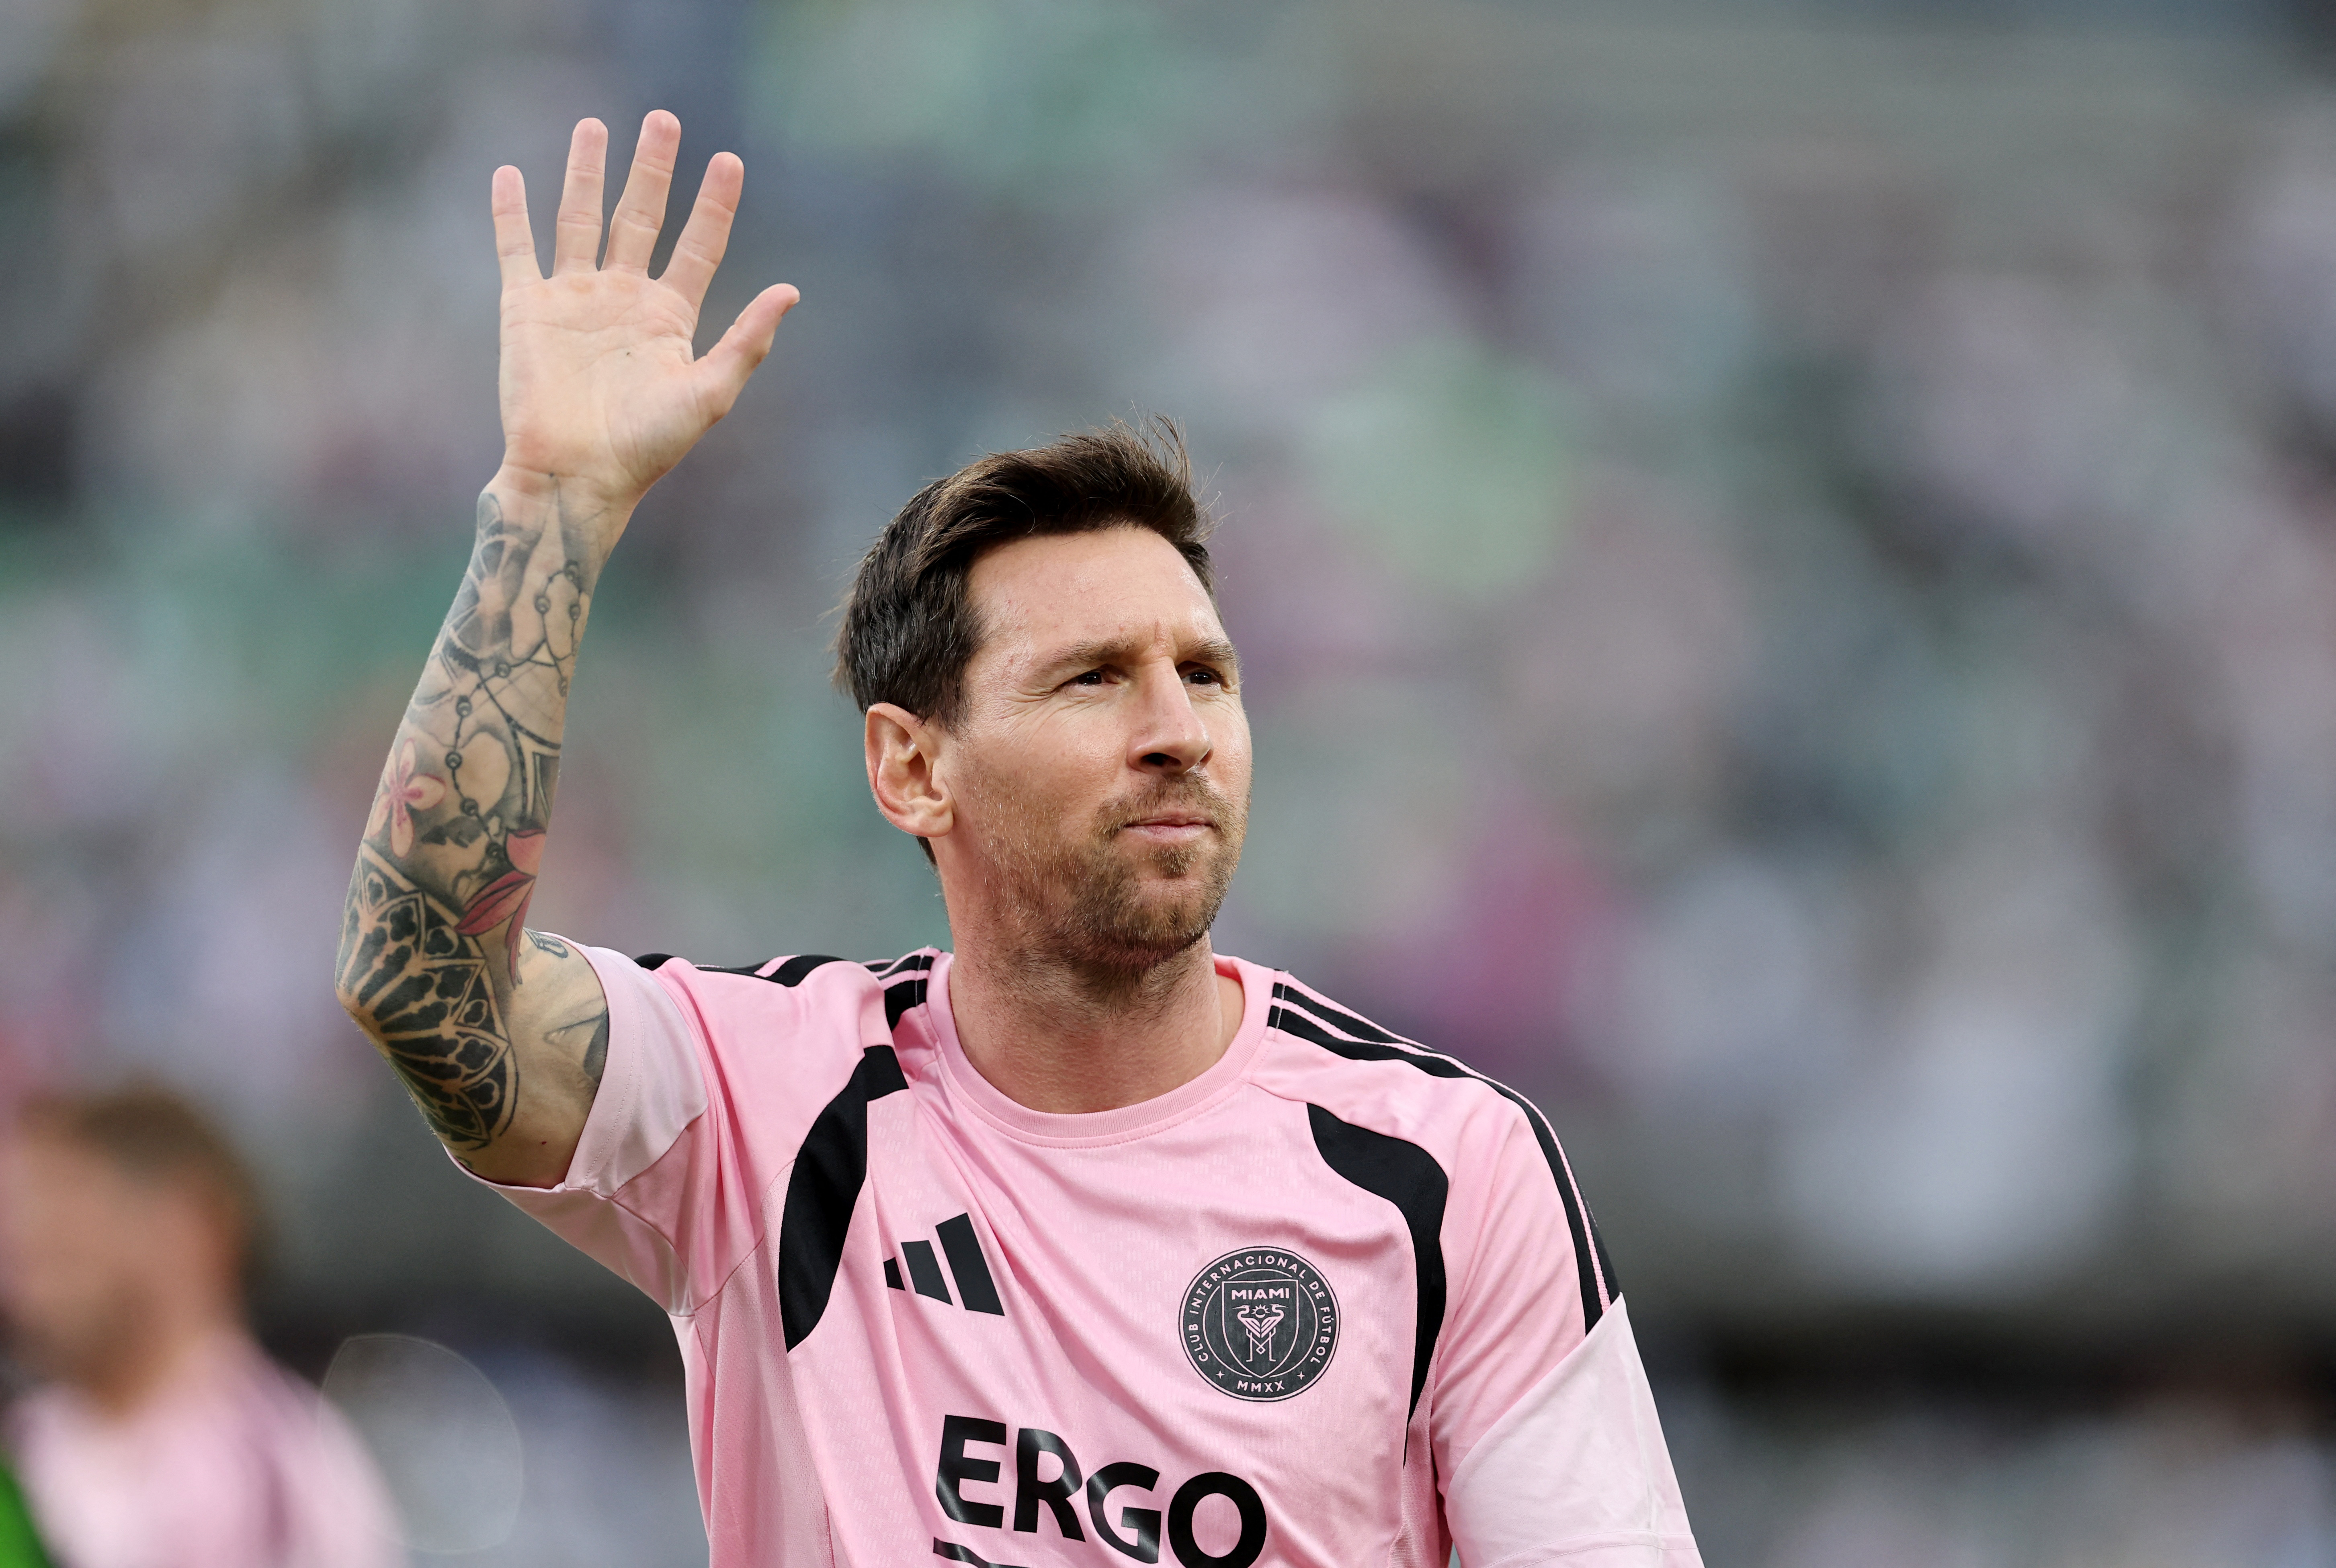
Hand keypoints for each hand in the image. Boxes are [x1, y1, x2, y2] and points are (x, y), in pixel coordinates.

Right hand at [491, 112, 797, 521]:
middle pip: (641, 217)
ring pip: (580, 218)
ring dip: (586, 172)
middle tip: (664, 119)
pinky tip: (510, 173)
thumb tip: (791, 291)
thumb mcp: (709, 394)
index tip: (728, 160)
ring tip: (595, 125)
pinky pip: (517, 249)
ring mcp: (573, 299)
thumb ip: (748, 341)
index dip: (713, 205)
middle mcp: (622, 299)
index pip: (698, 246)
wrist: (576, 475)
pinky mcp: (526, 309)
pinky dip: (511, 212)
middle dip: (652, 170)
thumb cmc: (645, 447)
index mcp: (668, 317)